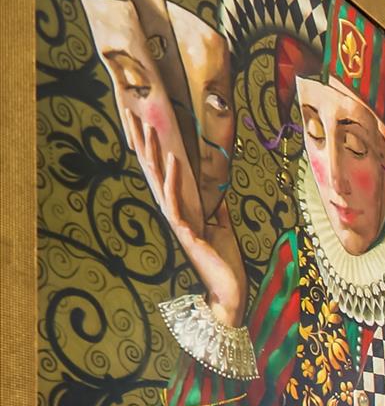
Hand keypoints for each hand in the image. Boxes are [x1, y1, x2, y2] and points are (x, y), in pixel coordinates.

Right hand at [127, 109, 245, 325]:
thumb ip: (216, 210)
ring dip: (155, 155)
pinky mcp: (188, 233)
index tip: (144, 122)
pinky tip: (172, 161)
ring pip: (161, 183)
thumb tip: (217, 193)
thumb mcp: (222, 229)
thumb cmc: (223, 262)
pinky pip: (177, 202)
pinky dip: (174, 181)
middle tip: (134, 113)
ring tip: (152, 128)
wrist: (229, 292)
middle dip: (145, 144)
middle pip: (154, 173)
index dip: (153, 150)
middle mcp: (175, 214)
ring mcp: (179, 223)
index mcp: (182, 210)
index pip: (163, 175)